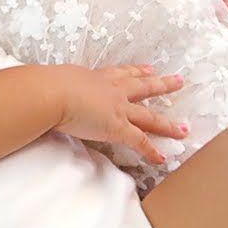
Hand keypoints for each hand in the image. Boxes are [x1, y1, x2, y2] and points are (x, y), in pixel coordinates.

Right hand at [50, 64, 187, 164]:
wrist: (54, 92)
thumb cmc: (48, 86)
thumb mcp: (56, 80)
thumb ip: (57, 86)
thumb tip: (42, 90)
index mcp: (97, 77)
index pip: (122, 73)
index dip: (137, 72)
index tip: (148, 69)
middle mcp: (113, 90)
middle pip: (144, 87)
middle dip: (162, 85)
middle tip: (178, 81)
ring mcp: (118, 109)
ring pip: (150, 117)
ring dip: (168, 124)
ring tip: (184, 127)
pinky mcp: (117, 128)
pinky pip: (139, 142)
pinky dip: (151, 151)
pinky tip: (162, 158)